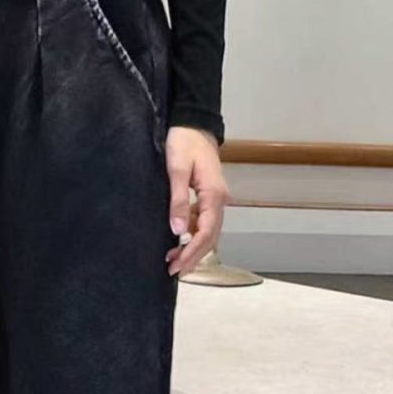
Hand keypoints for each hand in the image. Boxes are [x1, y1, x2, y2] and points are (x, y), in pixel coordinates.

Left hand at [163, 126, 232, 276]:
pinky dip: (192, 234)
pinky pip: (203, 221)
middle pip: (210, 237)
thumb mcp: (176, 169)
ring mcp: (216, 198)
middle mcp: (220, 200)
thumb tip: (178, 231)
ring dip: (193, 247)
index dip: (191, 253)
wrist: (194, 122)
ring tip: (172, 260)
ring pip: (208, 231)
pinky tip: (179, 240)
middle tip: (172, 271)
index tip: (175, 267)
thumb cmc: (183, 141)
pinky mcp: (209, 196)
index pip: (205, 233)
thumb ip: (178, 200)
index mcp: (214, 195)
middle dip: (192, 256)